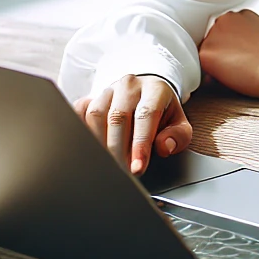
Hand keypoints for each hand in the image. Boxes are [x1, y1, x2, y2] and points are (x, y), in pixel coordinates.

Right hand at [72, 74, 191, 174]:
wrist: (145, 91)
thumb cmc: (162, 111)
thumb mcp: (179, 123)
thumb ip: (178, 136)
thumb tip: (164, 147)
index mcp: (154, 89)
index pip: (146, 115)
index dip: (140, 144)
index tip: (137, 168)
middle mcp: (129, 86)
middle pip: (118, 117)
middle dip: (118, 149)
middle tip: (122, 172)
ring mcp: (107, 90)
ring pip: (96, 115)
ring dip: (99, 143)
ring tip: (107, 164)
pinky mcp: (90, 97)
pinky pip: (79, 112)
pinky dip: (81, 131)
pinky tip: (89, 148)